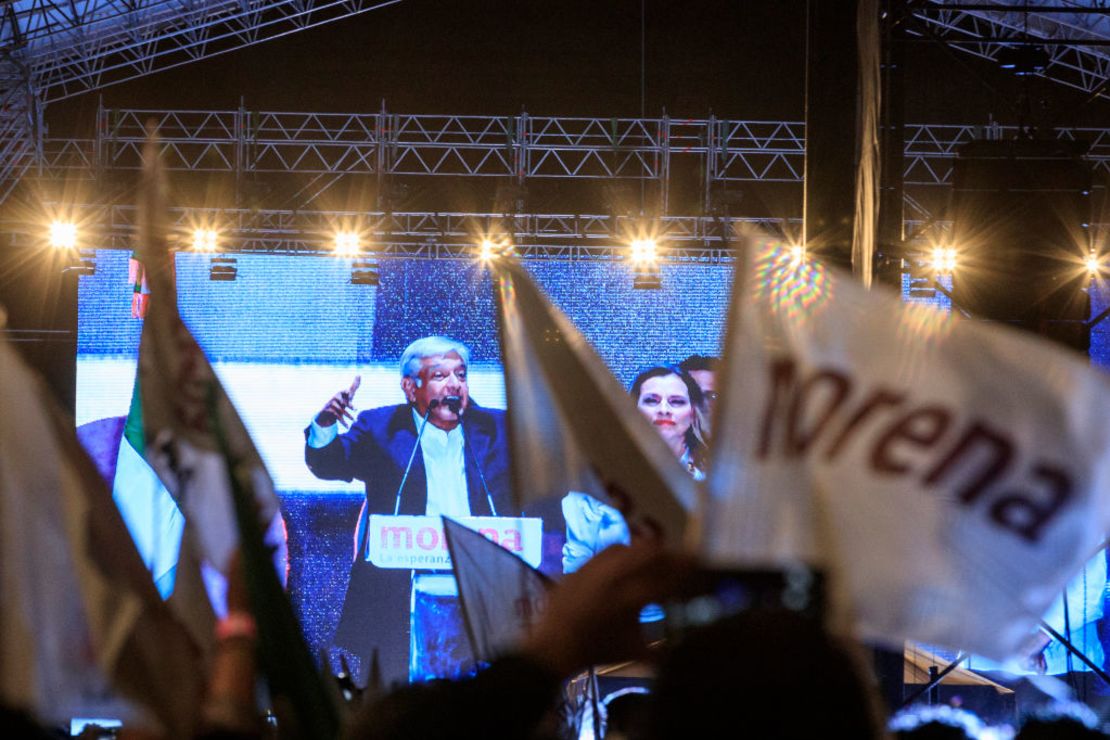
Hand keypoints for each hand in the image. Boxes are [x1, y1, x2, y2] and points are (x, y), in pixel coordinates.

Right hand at [316, 376, 359, 427]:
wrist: (329, 412)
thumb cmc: (341, 401)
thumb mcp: (348, 394)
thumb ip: (354, 385)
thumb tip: (359, 375)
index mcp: (340, 393)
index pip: (343, 391)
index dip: (346, 391)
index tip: (349, 392)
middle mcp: (334, 398)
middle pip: (343, 402)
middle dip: (349, 405)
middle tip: (356, 409)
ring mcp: (331, 405)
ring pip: (341, 410)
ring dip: (348, 416)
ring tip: (354, 421)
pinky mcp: (329, 412)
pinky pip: (337, 417)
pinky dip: (343, 422)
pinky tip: (347, 427)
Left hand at [521, 540, 694, 675]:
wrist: (555, 646)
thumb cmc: (598, 650)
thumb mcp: (633, 651)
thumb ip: (662, 650)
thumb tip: (683, 648)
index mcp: (631, 600)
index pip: (668, 579)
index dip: (687, 571)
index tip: (699, 567)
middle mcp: (615, 578)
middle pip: (651, 553)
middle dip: (671, 555)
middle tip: (682, 560)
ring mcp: (597, 568)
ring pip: (631, 547)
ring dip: (649, 550)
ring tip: (659, 556)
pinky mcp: (583, 564)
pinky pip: (609, 550)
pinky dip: (625, 551)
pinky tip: (631, 558)